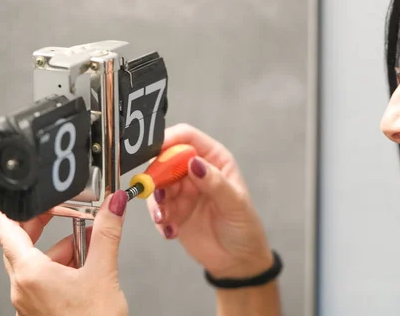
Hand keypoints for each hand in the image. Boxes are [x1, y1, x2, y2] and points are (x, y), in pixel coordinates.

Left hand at [0, 191, 129, 315]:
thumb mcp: (103, 272)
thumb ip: (108, 232)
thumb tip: (114, 204)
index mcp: (30, 274)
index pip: (9, 230)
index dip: (21, 210)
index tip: (34, 198)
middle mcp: (23, 287)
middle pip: (23, 244)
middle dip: (48, 227)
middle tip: (69, 214)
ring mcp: (30, 301)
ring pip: (38, 262)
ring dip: (63, 249)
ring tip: (92, 250)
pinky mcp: (40, 310)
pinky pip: (45, 280)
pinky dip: (64, 268)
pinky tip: (88, 270)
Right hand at [146, 123, 273, 278]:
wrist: (237, 260)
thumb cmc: (244, 227)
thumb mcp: (234, 203)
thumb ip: (215, 183)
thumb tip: (194, 163)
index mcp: (214, 159)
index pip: (187, 138)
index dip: (169, 140)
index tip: (156, 151)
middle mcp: (195, 171)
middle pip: (164, 160)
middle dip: (157, 175)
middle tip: (158, 194)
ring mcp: (182, 190)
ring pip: (156, 184)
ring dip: (156, 201)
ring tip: (164, 218)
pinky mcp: (173, 210)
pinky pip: (156, 207)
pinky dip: (159, 218)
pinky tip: (171, 231)